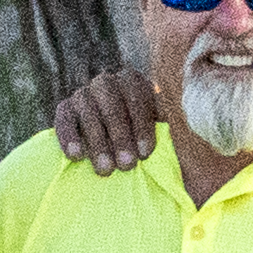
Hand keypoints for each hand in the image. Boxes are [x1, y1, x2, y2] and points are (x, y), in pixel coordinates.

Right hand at [45, 66, 163, 174]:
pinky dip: (69, 137)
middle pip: (112, 104)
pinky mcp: (65, 108)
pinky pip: (63, 119)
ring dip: (98, 142)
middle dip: (120, 136)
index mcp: (135, 83)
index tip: (146, 153)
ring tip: (106, 169)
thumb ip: (173, 132)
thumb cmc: (147, 142)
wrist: (115, 145)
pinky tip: (76, 156)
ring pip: (88, 113)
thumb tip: (189, 141)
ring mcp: (84, 94)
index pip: (138, 97)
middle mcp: (108, 83)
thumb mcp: (164, 133)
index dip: (142, 126)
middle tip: (127, 165)